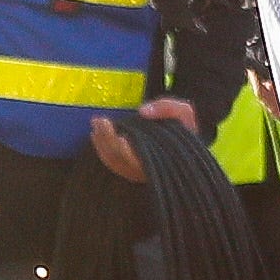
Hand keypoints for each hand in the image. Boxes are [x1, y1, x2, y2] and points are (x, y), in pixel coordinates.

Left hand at [86, 95, 200, 183]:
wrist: (183, 138)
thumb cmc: (184, 126)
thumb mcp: (183, 112)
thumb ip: (166, 108)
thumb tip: (143, 111)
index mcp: (162, 160)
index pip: (142, 162)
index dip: (129, 153)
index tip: (121, 139)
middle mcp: (148, 169)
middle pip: (123, 161)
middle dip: (109, 142)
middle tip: (101, 121)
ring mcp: (138, 170)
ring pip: (115, 162)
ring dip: (102, 144)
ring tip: (96, 123)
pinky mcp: (130, 167)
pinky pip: (113, 162)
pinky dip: (102, 149)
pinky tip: (95, 135)